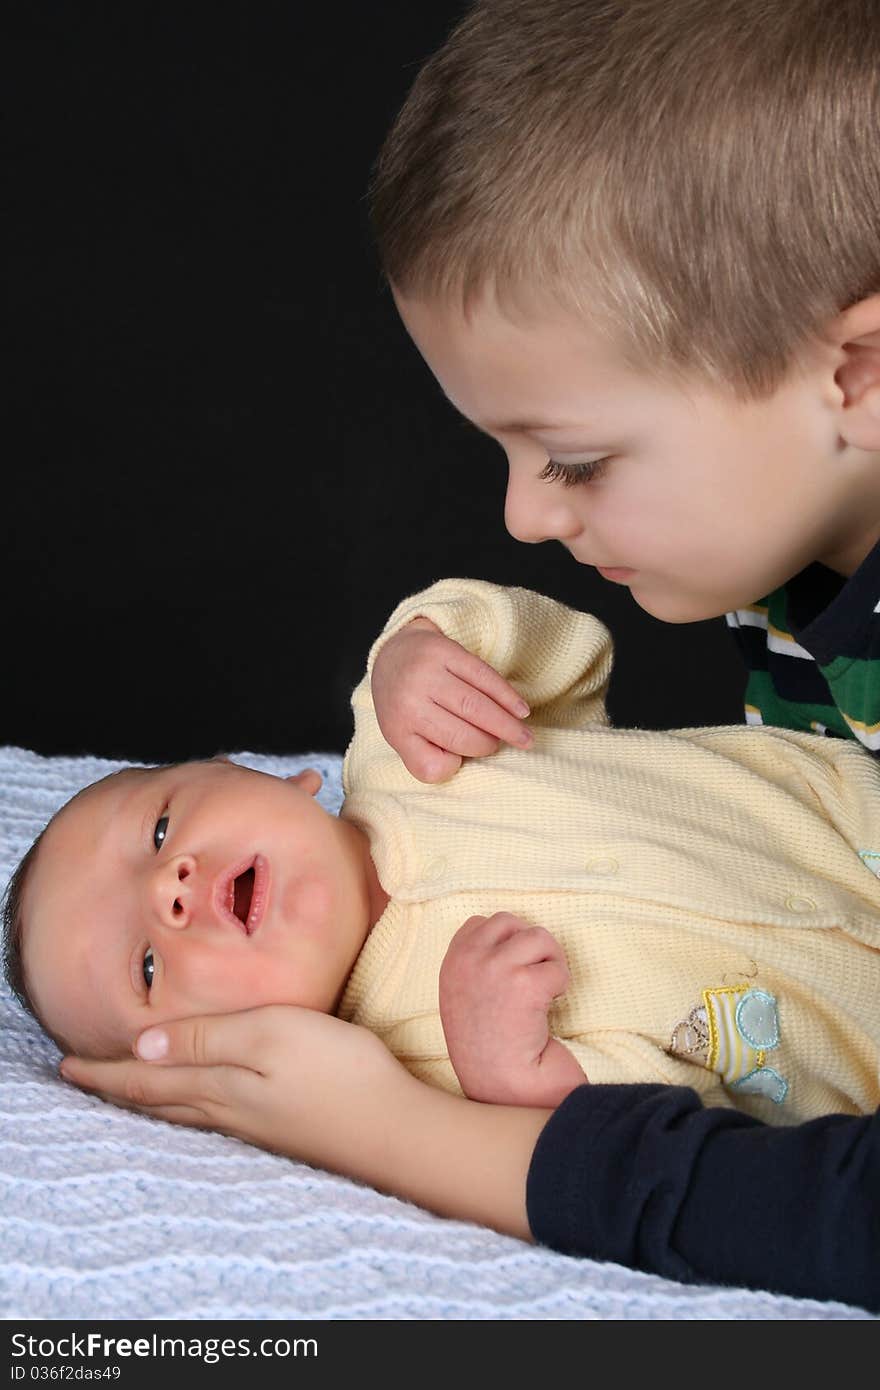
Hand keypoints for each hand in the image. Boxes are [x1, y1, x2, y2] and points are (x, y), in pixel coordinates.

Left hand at [60, 1005, 419, 1179]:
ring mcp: (257, 1127)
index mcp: (218, 1086)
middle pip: (158, 1102)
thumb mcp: (269, 1035)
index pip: (146, 1079)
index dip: (104, 1071)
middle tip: (83, 1079)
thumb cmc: (338, 1072)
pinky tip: (198, 1104)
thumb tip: (141, 1045)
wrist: (395, 1133)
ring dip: (148, 1101)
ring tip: (127, 1090)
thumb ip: (207, 1038)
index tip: (67, 1065)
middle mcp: (228, 1112)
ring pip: (184, 1113)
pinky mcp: (283, 1130)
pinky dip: (185, 1107)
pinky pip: (213, 1119)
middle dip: (117, 1088)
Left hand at [371, 618, 532, 781]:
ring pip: (475, 707)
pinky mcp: (444, 651)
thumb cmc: (405, 702)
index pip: (430, 764)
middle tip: (504, 748)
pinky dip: (506, 696)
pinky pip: (483, 677)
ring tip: (525, 738)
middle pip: (460, 735)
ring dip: (507, 725)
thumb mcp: (402, 733)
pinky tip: (520, 710)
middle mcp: (407, 701)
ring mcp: (425, 674)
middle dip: (489, 745)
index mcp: (396, 729)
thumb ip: (425, 754)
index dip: (452, 766)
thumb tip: (460, 762)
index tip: (462, 759)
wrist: (394, 651)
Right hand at [439, 913, 586, 1107]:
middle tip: (536, 979)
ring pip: (539, 936)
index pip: (481, 923)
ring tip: (546, 992)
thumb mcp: (464, 999)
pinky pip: (556, 968)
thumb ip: (476, 967)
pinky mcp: (523, 985)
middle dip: (530, 946)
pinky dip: (561, 986)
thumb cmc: (488, 1051)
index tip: (514, 972)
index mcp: (450, 965)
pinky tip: (550, 1009)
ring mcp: (493, 969)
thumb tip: (510, 940)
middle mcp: (466, 961)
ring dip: (550, 962)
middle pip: (511, 922)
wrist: (502, 1089)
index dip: (506, 943)